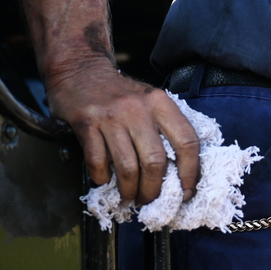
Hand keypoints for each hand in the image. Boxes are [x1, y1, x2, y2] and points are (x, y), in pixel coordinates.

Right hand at [45, 52, 200, 205]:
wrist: (80, 70)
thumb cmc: (119, 92)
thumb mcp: (149, 100)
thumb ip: (163, 127)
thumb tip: (178, 170)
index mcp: (160, 103)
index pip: (186, 141)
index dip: (190, 172)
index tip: (186, 190)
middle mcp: (137, 109)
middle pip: (155, 161)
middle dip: (154, 189)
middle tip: (149, 199)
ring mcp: (111, 116)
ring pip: (128, 167)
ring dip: (130, 190)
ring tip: (129, 196)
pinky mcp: (86, 124)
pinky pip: (98, 162)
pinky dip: (103, 178)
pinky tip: (105, 180)